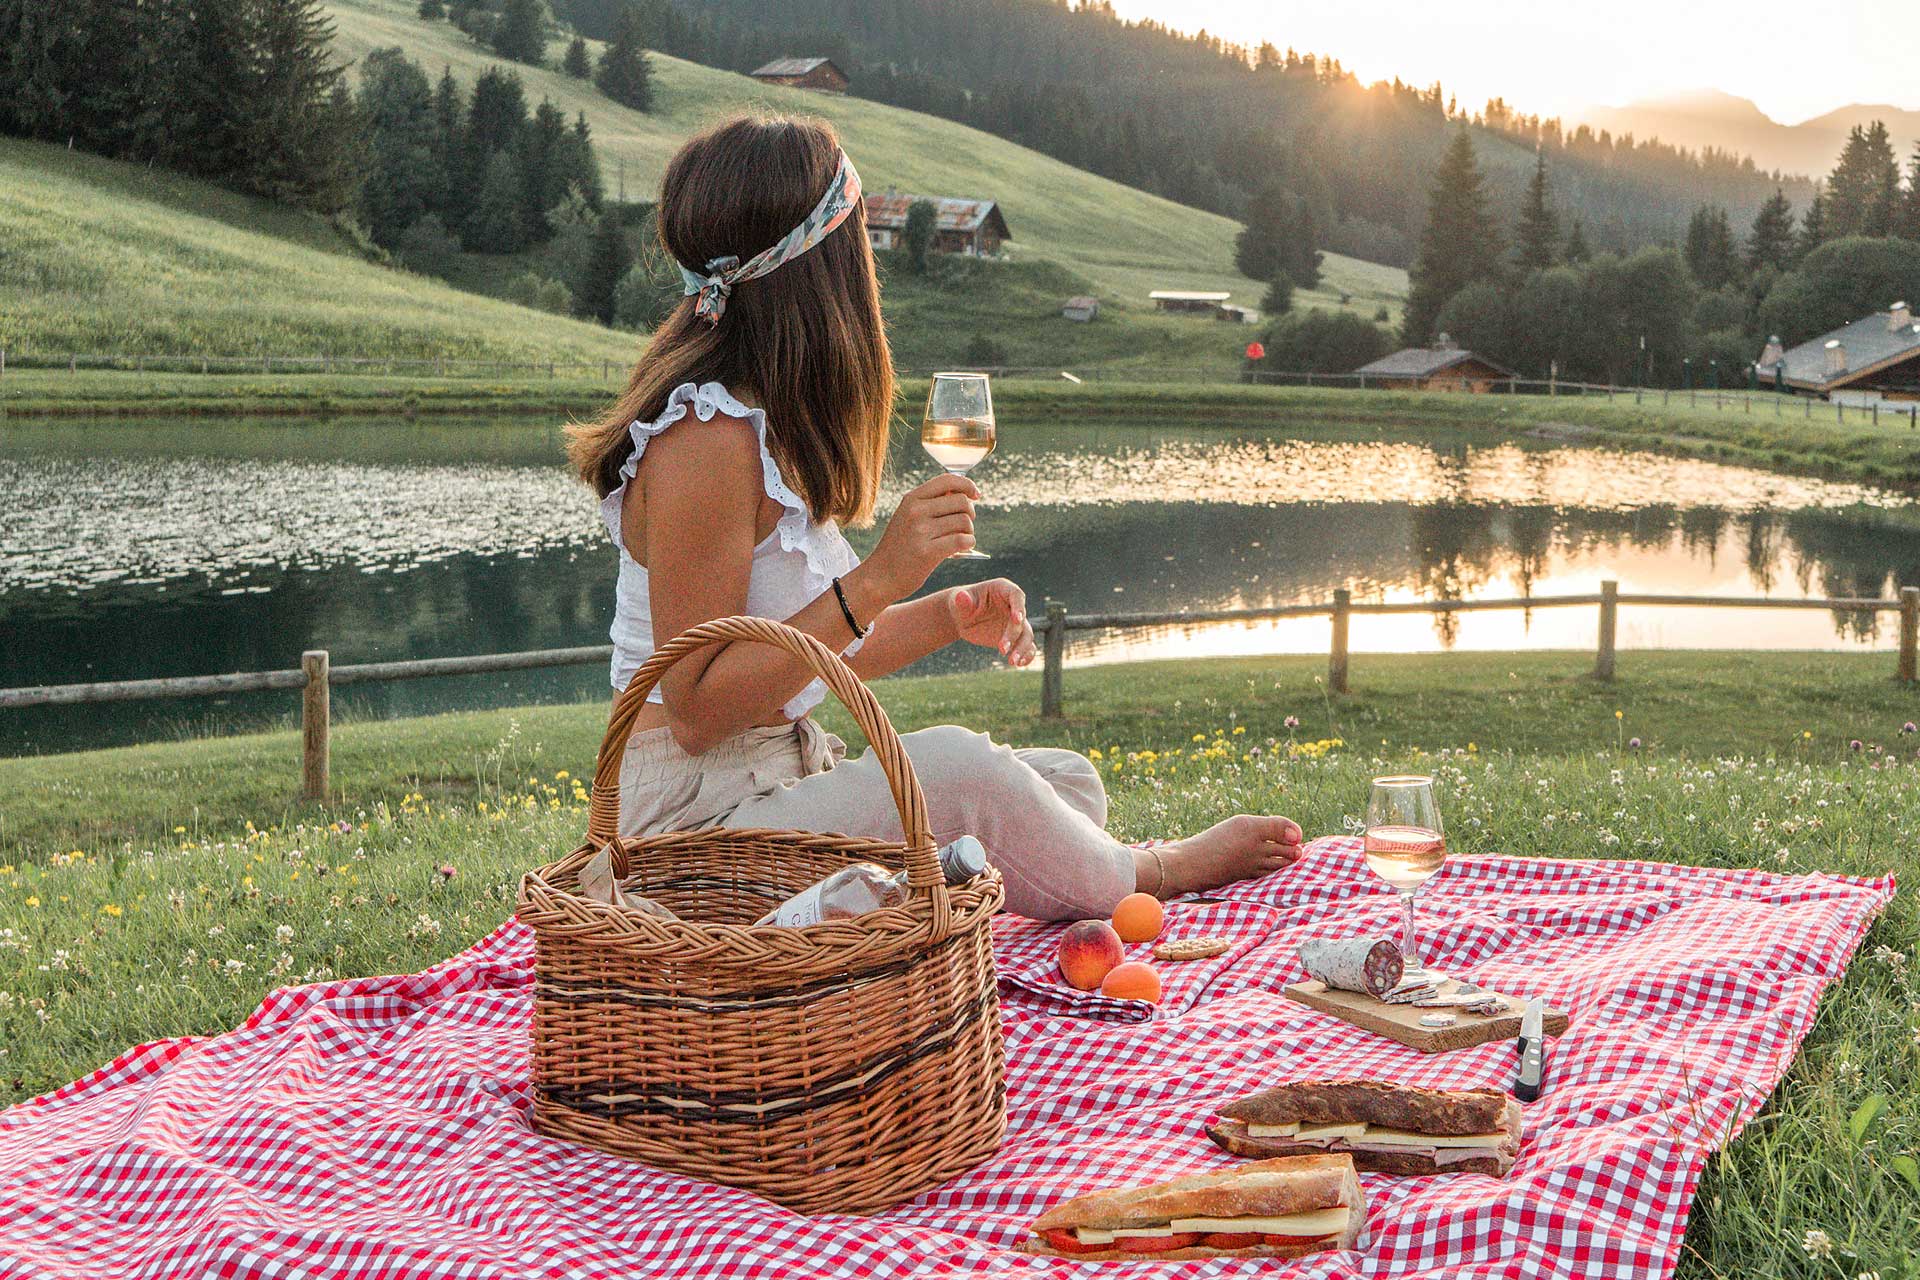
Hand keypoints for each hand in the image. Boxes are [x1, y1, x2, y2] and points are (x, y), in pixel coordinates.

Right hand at [860, 474, 976, 602]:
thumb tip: (965, 494)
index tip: (975, 495)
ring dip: (969, 532)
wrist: (880, 576)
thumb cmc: (900, 548)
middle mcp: (915, 511)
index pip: (947, 480)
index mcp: (911, 499)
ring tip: (960, 540)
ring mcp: (920, 531)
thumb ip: (931, 504)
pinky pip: (962, 540)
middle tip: (964, 526)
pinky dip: (969, 543)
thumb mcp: (907, 517)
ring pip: (964, 521)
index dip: (967, 485)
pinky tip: (963, 548)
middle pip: (961, 501)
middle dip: (970, 514)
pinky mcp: (926, 552)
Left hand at [950, 579, 1035, 666]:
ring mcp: (1016, 623)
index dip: (1018, 608)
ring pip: (1027, 635)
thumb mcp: (960, 601)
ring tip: (1012, 662)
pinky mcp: (1016, 637)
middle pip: (1021, 620)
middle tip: (1002, 650)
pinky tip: (1019, 664)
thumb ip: (963, 600)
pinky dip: (1026, 655)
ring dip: (1022, 649)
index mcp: (1004, 589)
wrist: (963, 617)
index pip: (1017, 595)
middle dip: (1013, 635)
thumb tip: (961, 597)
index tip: (1016, 620)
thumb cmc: (962, 603)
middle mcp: (1014, 606)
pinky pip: (1027, 646)